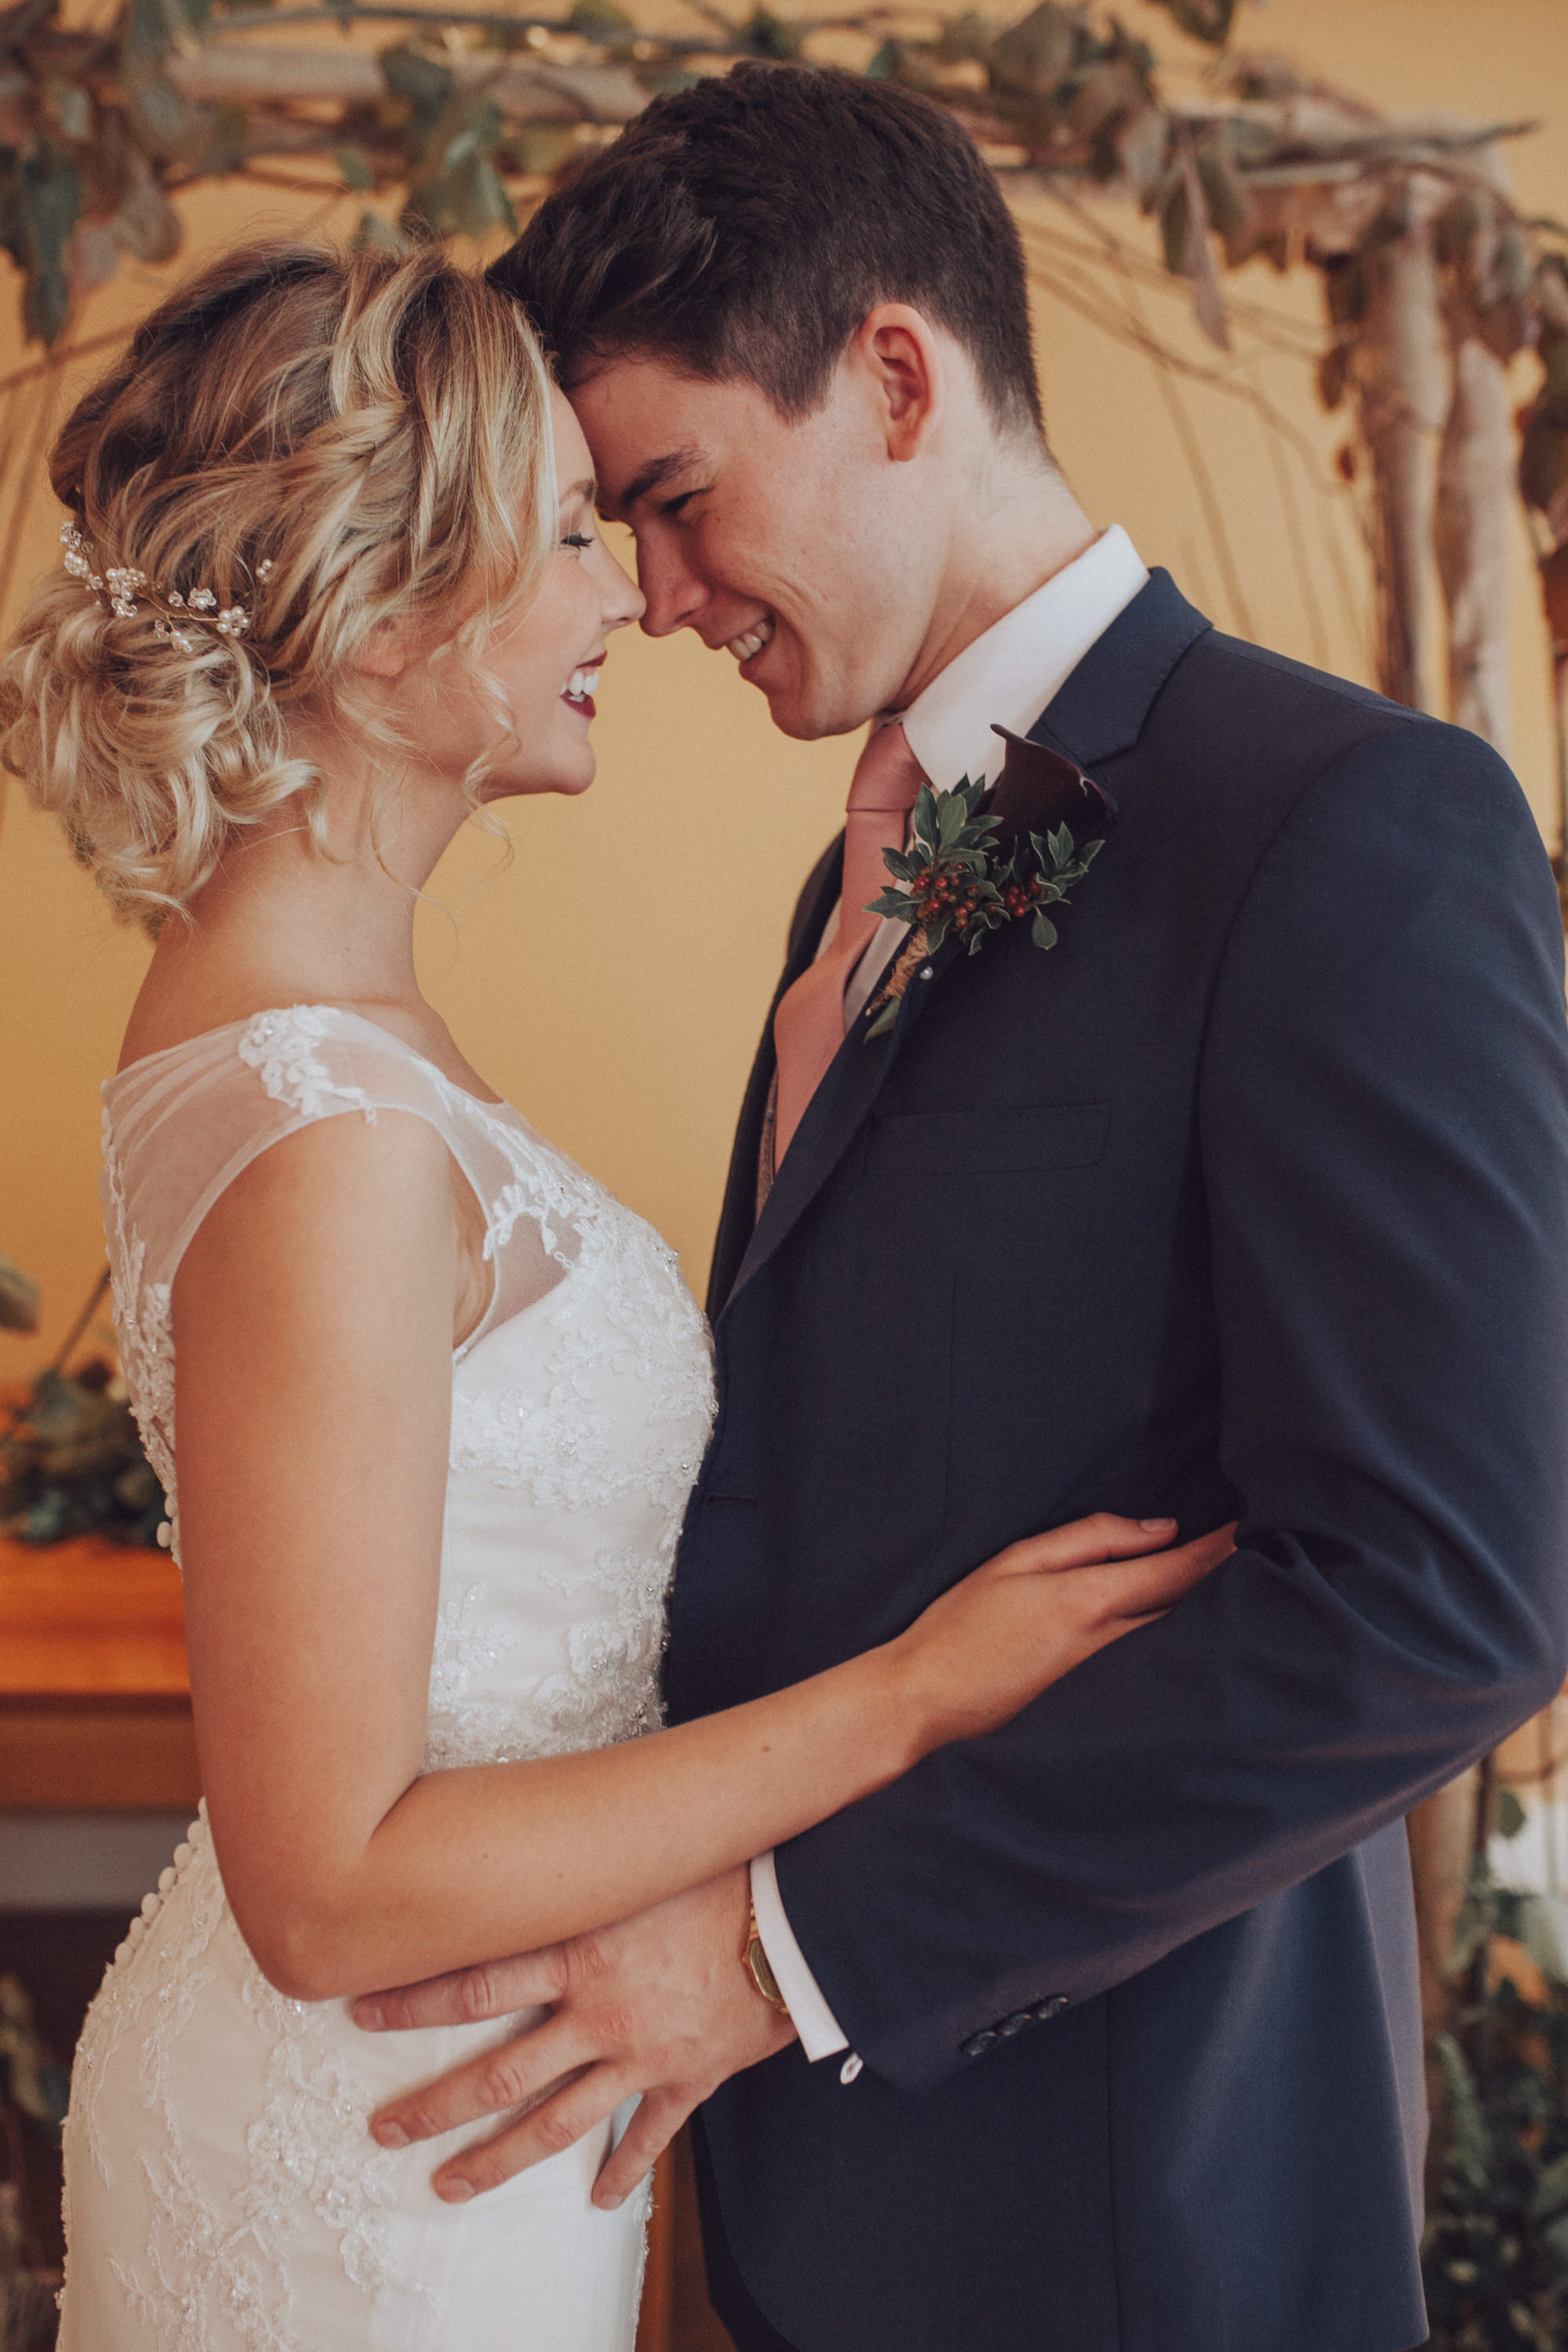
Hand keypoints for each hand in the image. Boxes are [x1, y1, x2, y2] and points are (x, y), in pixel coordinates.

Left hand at [354, 1865, 794, 2205]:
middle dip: (433, 2107)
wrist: (803, 1920)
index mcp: (579, 1949)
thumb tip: (523, 1830)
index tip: (360, 2012)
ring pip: (553, 2122)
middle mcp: (598, 2012)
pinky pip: (647, 2135)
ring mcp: (640, 2054)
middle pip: (497, 2074)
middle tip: (383, 2130)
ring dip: (496, 2159)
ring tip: (448, 2185)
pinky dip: (621, 2169)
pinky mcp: (687, 2077)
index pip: (474, 1984)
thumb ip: (580, 1860)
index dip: (414, 2002)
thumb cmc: (721, 1867)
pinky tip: (596, 2200)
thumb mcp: (637, 1856)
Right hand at [895, 1513, 1237, 1749]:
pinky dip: (1187, 1646)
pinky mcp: (1106, 1709)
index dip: (1223, 1547)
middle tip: (1277, 1551)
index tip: (1257, 1525)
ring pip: (1184, 1642)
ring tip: (1253, 1589)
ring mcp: (1114, 1684)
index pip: (1180, 1569)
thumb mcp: (1016, 1562)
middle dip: (1234, 1581)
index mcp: (1090, 1601)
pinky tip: (1200, 1637)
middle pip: (1195, 1609)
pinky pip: (1161, 1668)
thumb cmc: (960, 1627)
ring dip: (1218, 1615)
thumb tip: (1160, 1530)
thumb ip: (1090, 1539)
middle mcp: (1114, 1647)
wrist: (925, 1705)